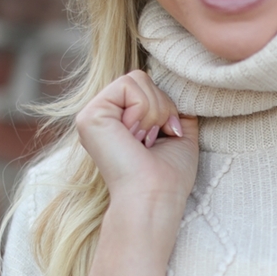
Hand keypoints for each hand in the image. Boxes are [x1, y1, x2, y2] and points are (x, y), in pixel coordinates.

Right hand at [75, 70, 198, 216]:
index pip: (146, 87)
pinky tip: (134, 137)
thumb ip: (175, 111)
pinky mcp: (90, 115)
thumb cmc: (169, 176)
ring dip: (154, 111)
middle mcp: (103, 116)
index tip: (166, 137)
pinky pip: (128, 84)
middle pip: (141, 78)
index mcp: (119, 121)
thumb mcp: (179, 135)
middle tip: (153, 140)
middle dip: (161, 107)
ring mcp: (93, 114)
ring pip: (136, 78)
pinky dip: (143, 109)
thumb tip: (185, 93)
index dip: (166, 107)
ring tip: (143, 141)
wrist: (156, 197)